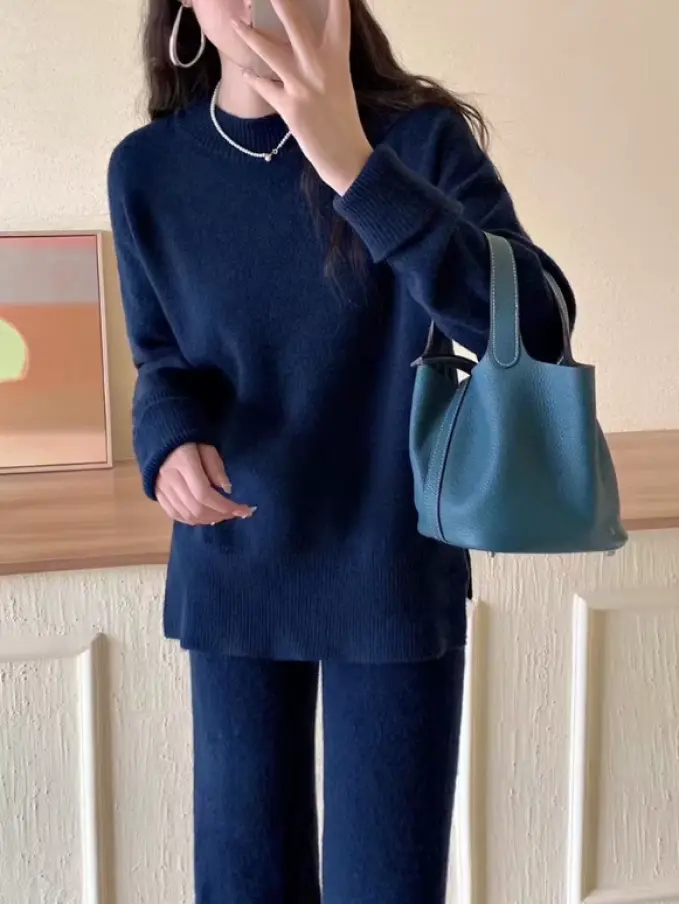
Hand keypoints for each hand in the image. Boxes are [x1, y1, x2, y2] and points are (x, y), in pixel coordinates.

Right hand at [155, 443, 255, 525]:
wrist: (162, 440)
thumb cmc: (190, 442)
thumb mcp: (208, 448)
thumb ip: (217, 468)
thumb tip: (227, 490)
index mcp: (183, 462)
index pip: (204, 494)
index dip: (224, 506)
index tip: (242, 510)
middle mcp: (169, 479)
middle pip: (196, 508)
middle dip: (219, 515)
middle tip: (234, 513)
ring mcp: (161, 489)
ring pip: (186, 515)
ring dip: (208, 520)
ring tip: (222, 516)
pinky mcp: (157, 495)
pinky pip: (175, 515)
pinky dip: (192, 520)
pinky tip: (205, 518)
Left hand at [232, 0, 372, 194]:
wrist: (347, 157)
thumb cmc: (344, 119)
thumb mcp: (340, 82)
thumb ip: (325, 59)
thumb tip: (303, 41)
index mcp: (339, 57)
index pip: (338, 14)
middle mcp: (320, 66)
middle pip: (296, 21)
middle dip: (280, 1)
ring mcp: (302, 86)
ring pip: (270, 51)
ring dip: (250, 35)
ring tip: (236, 23)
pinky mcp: (289, 107)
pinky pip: (264, 86)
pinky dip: (253, 79)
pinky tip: (246, 72)